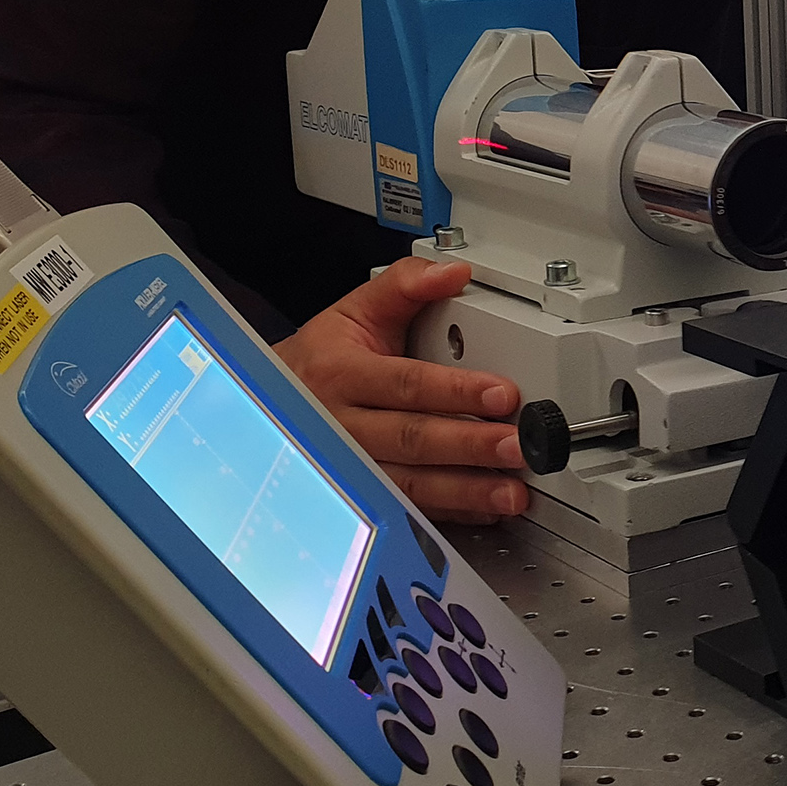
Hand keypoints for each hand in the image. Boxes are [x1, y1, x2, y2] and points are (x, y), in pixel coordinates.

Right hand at [274, 256, 528, 522]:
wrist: (270, 402)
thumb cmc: (321, 358)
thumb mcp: (354, 311)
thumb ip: (406, 286)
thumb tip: (453, 273)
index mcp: (342, 375)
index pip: (406, 384)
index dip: (456, 391)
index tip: (502, 395)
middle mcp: (343, 425)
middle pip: (412, 438)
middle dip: (470, 445)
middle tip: (517, 446)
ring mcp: (353, 466)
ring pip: (411, 483)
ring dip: (466, 489)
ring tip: (511, 490)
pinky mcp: (365, 493)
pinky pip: (409, 508)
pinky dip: (451, 512)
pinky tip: (486, 508)